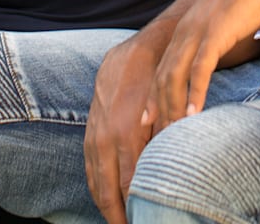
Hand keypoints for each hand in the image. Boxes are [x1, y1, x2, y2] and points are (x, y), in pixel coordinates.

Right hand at [85, 34, 159, 223]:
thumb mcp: (167, 114)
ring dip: (104, 204)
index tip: (141, 223)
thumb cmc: (161, 84)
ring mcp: (95, 134)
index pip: (128, 186)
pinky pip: (89, 165)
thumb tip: (170, 177)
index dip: (134, 211)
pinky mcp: (91, 128)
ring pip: (95, 180)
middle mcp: (106, 138)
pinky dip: (95, 185)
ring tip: (116, 221)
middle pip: (107, 190)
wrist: (137, 53)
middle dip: (116, 215)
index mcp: (127, 136)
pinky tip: (103, 197)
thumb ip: (164, 145)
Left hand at [146, 0, 259, 131]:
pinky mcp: (214, 34)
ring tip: (170, 135)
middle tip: (153, 139)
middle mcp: (183, 33)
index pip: (161, 71)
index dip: (152, 99)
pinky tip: (193, 114)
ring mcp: (196, 33)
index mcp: (183, 32)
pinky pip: (199, 69)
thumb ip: (213, 43)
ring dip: (172, 108)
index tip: (147, 125)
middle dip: (157, 110)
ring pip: (175, 77)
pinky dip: (194, 94)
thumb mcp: (222, 24)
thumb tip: (214, 62)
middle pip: (161, 79)